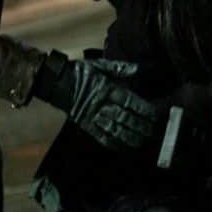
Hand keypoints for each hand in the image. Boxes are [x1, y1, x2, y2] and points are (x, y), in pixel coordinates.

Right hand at [35, 57, 160, 150]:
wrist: (57, 82)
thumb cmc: (80, 72)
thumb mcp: (99, 65)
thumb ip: (119, 68)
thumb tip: (137, 69)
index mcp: (107, 88)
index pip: (129, 101)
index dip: (143, 109)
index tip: (154, 115)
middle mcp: (101, 104)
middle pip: (124, 117)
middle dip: (140, 125)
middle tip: (152, 131)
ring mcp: (93, 116)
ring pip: (114, 129)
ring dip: (129, 137)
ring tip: (141, 141)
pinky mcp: (85, 125)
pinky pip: (100, 136)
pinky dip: (113, 143)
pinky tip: (123, 147)